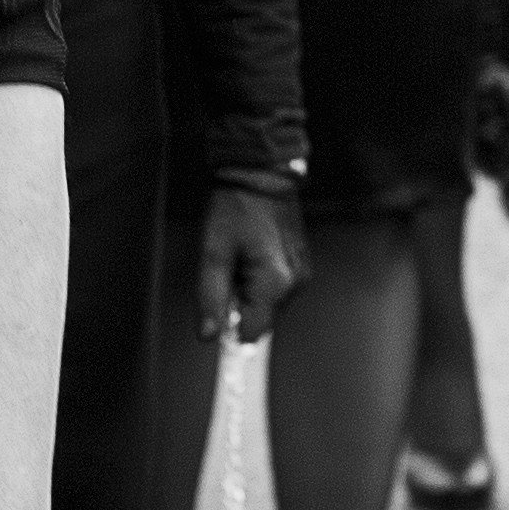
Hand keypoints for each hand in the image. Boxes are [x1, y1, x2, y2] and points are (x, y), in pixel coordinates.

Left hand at [192, 177, 305, 343]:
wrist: (262, 174)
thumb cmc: (235, 208)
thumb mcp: (213, 252)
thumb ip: (210, 297)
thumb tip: (207, 335)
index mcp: (275, 283)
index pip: (251, 335)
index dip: (230, 330)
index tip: (217, 316)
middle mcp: (295, 284)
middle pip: (259, 321)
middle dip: (238, 306)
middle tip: (227, 271)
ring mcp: (301, 275)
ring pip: (267, 305)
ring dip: (248, 293)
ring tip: (239, 258)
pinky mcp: (300, 266)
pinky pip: (276, 289)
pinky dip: (259, 281)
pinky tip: (251, 255)